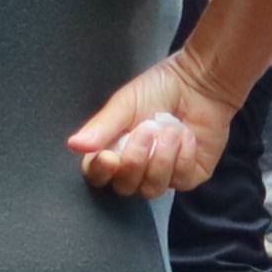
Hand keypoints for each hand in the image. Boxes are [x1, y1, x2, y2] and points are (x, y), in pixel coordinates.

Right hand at [68, 51, 226, 198]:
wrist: (198, 82)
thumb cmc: (158, 89)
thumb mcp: (124, 104)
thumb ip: (101, 127)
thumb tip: (74, 145)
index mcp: (114, 152)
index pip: (97, 175)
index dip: (101, 171)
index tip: (109, 156)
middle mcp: (136, 169)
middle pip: (125, 187)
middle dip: (136, 160)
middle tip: (147, 130)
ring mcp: (163, 176)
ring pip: (152, 189)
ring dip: (162, 157)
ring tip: (171, 128)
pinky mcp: (189, 177)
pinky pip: (180, 180)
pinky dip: (184, 155)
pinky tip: (187, 135)